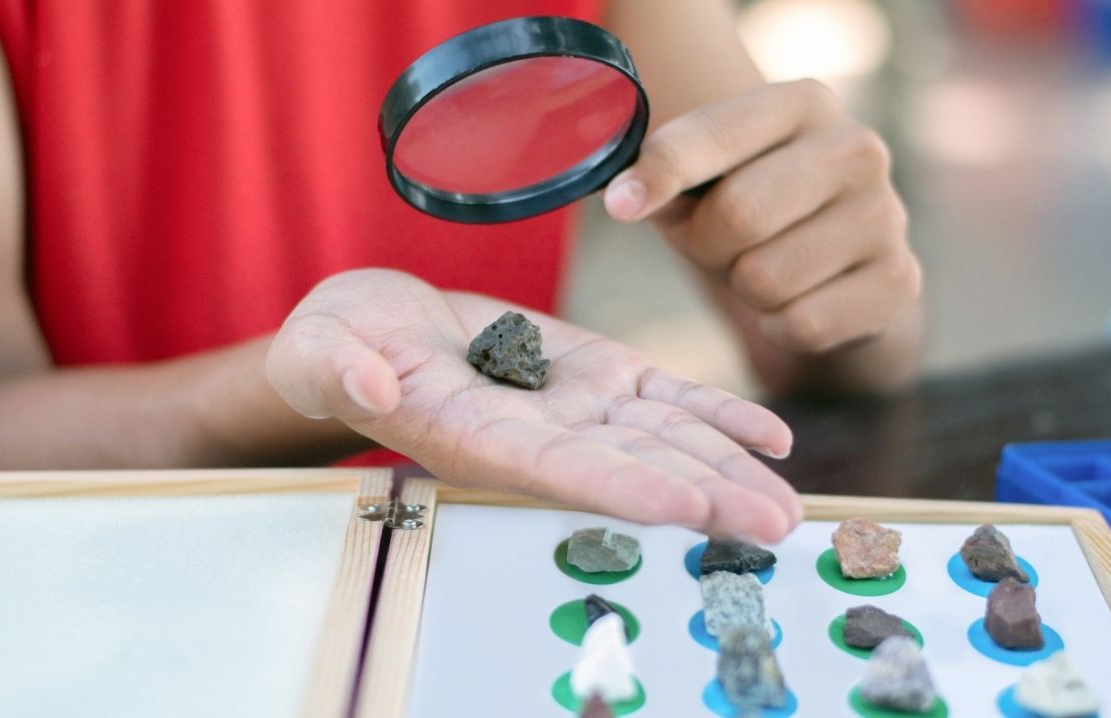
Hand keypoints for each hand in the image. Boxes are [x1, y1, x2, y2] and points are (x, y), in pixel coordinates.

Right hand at [266, 269, 800, 540]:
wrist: (380, 329)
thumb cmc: (341, 345)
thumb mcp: (321, 348)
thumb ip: (338, 367)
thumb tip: (368, 385)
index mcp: (475, 440)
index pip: (555, 471)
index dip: (620, 490)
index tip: (682, 511)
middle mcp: (538, 436)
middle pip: (631, 470)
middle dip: (703, 498)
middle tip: (772, 526)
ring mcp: (575, 406)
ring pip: (665, 440)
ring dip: (728, 469)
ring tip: (788, 501)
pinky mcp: (597, 371)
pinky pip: (669, 397)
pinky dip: (720, 415)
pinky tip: (772, 437)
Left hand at [604, 79, 920, 353]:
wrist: (840, 268)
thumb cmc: (752, 208)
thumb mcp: (703, 181)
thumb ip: (663, 178)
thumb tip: (624, 197)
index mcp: (802, 103)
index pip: (714, 134)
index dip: (659, 173)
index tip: (620, 206)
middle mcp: (856, 148)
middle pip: (737, 215)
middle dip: (706, 246)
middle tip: (717, 247)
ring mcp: (886, 215)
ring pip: (766, 279)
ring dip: (744, 290)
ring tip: (764, 268)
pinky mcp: (899, 281)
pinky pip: (801, 324)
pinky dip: (780, 326)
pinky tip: (798, 301)